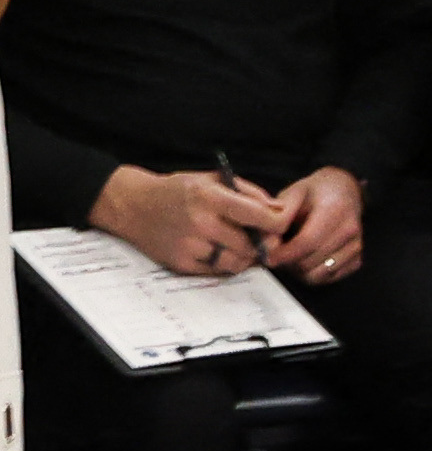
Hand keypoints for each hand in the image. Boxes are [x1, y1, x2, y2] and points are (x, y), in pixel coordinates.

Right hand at [91, 166, 291, 276]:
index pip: (259, 216)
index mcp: (209, 197)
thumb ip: (248, 193)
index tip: (280, 225)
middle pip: (252, 245)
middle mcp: (200, 222)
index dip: (277, 224)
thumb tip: (279, 210)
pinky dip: (226, 263)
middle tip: (263, 238)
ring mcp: (191, 245)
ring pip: (239, 262)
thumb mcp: (211, 179)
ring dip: (246, 256)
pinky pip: (219, 271)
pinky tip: (219, 249)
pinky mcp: (183, 263)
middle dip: (263, 243)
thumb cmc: (177, 191)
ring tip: (239, 243)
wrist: (132, 205)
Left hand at [263, 165, 367, 282]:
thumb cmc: (314, 193)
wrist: (343, 191)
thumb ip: (278, 219)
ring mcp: (355, 249)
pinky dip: (312, 274)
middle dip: (288, 263)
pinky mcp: (357, 261)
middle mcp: (349, 232)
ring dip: (299, 271)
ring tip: (289, 258)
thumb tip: (268, 246)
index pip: (307, 242)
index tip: (268, 258)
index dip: (285, 254)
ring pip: (319, 275)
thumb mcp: (291, 195)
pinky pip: (328, 278)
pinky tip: (305, 260)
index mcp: (334, 211)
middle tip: (275, 255)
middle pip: (311, 262)